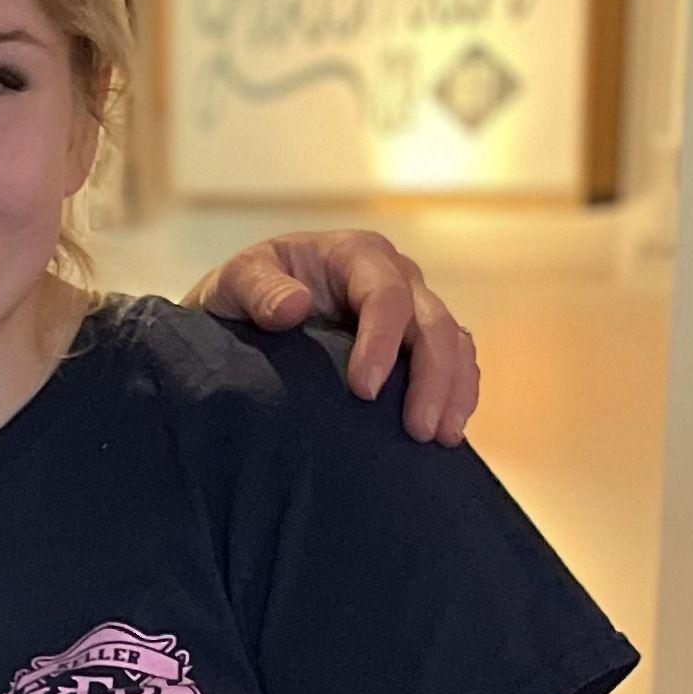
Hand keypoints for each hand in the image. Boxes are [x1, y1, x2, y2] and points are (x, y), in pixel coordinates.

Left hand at [194, 231, 481, 444]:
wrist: (245, 313)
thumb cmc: (241, 294)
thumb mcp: (235, 282)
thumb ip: (258, 290)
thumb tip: (294, 307)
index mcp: (355, 254)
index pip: (386, 294)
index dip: (382, 341)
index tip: (364, 390)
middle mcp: (394, 275)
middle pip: (431, 322)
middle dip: (431, 376)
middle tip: (417, 430)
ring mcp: (412, 307)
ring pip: (453, 343)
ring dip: (454, 391)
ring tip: (441, 439)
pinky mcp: (415, 340)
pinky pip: (454, 362)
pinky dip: (457, 394)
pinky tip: (447, 434)